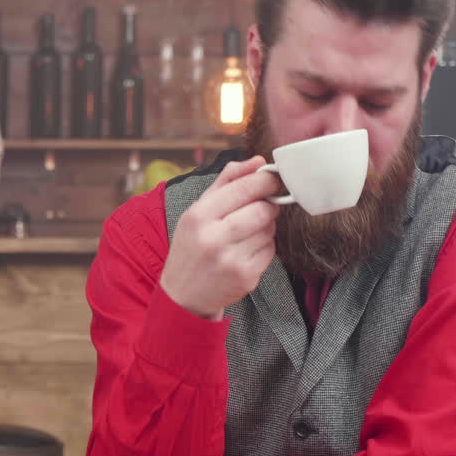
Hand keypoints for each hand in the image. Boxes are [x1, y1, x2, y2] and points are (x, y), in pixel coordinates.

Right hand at [159, 156, 282, 320]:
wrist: (183, 294)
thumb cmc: (192, 247)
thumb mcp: (197, 211)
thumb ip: (226, 182)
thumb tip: (257, 161)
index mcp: (198, 216)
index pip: (243, 188)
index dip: (265, 180)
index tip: (272, 177)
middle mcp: (213, 238)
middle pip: (262, 209)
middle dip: (269, 203)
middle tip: (265, 204)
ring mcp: (231, 260)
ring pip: (269, 230)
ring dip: (266, 226)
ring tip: (248, 231)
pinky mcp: (246, 277)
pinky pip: (271, 251)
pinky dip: (265, 246)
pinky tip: (247, 250)